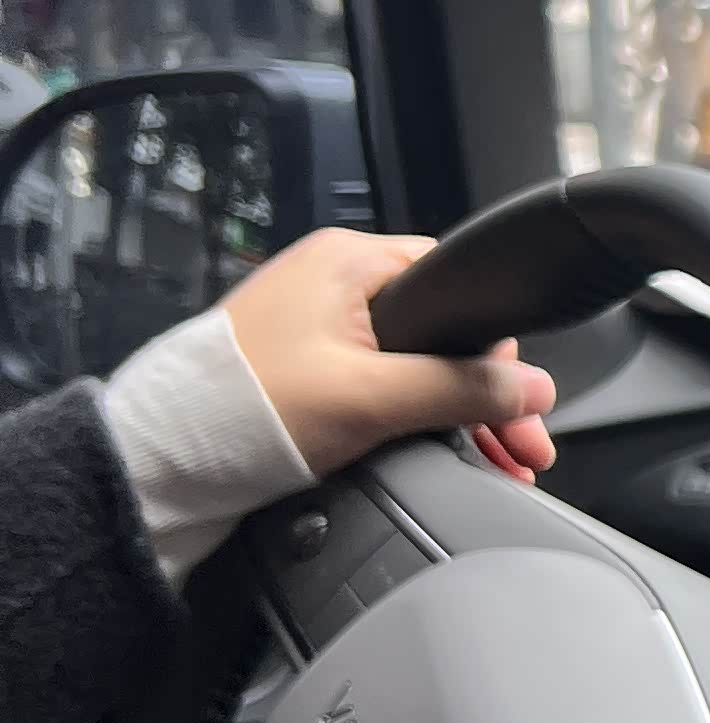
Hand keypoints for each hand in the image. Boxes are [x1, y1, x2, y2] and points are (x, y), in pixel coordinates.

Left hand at [223, 231, 556, 485]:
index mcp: (348, 262)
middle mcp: (334, 283)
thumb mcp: (371, 399)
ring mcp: (317, 325)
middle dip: (487, 396)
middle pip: (441, 333)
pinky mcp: (304, 365)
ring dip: (455, 412)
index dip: (496, 349)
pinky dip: (414, 418)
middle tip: (519, 448)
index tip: (521, 404)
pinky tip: (441, 452)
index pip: (455, 285)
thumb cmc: (244, 411)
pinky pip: (380, 383)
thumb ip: (461, 390)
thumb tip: (534, 390)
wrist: (162, 460)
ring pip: (415, 363)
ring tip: (492, 460)